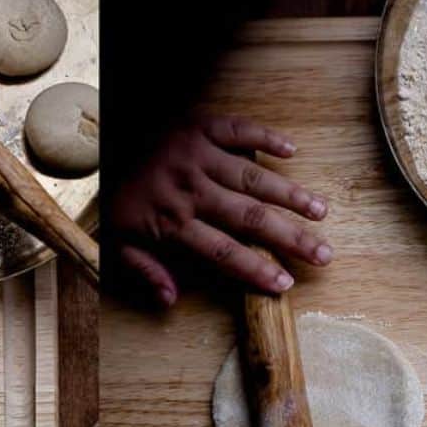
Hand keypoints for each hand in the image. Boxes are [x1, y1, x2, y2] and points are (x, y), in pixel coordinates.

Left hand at [109, 116, 331, 306]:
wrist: (103, 139)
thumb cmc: (119, 195)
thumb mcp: (118, 241)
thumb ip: (144, 270)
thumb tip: (169, 301)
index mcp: (172, 221)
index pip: (222, 251)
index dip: (254, 268)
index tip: (284, 284)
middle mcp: (190, 189)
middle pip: (248, 218)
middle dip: (290, 237)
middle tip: (323, 254)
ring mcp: (198, 155)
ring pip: (252, 177)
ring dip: (289, 193)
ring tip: (320, 211)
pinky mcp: (201, 126)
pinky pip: (239, 130)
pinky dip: (265, 137)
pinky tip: (291, 150)